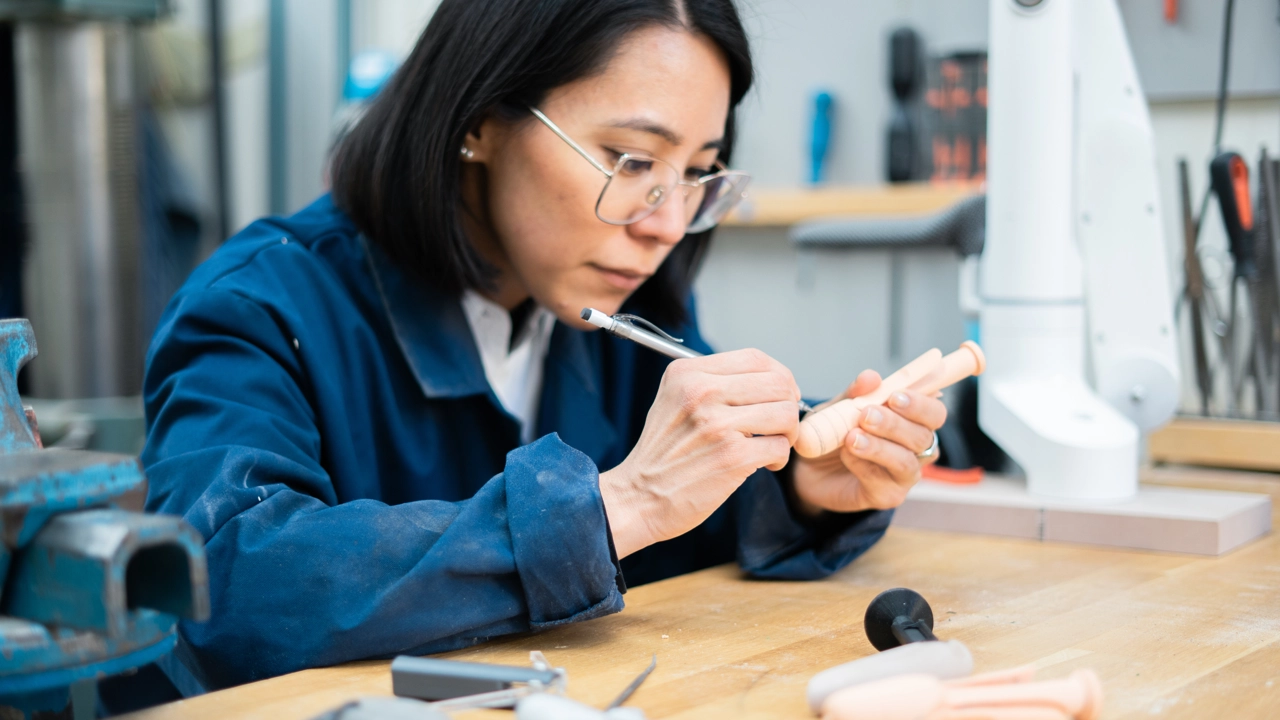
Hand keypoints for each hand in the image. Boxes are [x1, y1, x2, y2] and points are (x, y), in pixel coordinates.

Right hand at [600, 349, 800, 557]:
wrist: (638, 498)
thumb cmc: (663, 454)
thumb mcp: (674, 400)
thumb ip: (713, 384)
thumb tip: (771, 380)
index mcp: (687, 373)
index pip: (756, 358)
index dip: (779, 377)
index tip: (779, 397)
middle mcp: (700, 392)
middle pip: (778, 382)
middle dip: (789, 405)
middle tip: (780, 425)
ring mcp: (716, 424)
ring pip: (786, 413)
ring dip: (787, 433)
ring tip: (771, 445)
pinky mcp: (731, 457)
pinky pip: (780, 446)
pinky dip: (778, 458)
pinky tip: (763, 464)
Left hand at [790, 370, 947, 513]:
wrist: (809, 467)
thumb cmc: (834, 432)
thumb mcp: (840, 407)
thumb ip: (856, 393)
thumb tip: (872, 377)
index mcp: (912, 422)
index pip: (934, 413)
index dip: (921, 404)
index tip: (895, 396)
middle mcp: (916, 449)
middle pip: (923, 437)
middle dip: (895, 424)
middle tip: (866, 415)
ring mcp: (904, 475)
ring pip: (906, 461)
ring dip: (879, 447)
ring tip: (852, 437)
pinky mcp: (888, 496)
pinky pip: (882, 481)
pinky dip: (862, 465)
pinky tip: (845, 454)